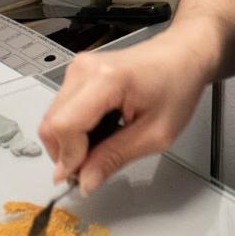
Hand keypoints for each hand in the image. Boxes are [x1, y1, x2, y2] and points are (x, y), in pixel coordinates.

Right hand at [37, 27, 214, 192]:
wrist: (183, 55)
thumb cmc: (178, 85)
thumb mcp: (155, 134)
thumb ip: (115, 158)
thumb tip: (86, 181)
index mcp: (106, 79)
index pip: (65, 126)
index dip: (68, 158)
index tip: (80, 178)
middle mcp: (84, 69)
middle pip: (51, 124)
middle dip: (66, 154)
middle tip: (92, 169)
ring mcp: (78, 69)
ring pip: (53, 119)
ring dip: (70, 142)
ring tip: (103, 146)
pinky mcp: (78, 73)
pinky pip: (62, 110)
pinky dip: (75, 129)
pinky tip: (100, 131)